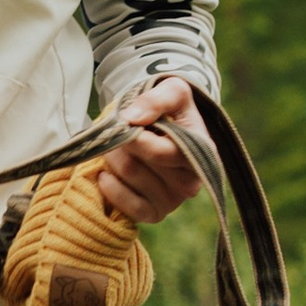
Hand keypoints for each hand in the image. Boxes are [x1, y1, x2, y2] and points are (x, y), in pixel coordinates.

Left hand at [95, 75, 203, 224]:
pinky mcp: (156, 214)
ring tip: (115, 147)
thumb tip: (131, 119)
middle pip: (135, 166)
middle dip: (118, 144)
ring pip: (127, 179)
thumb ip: (156, 99)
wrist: (170, 128)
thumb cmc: (172, 110)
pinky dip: (110, 188)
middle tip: (116, 132)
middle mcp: (190, 182)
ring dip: (111, 159)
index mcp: (200, 153)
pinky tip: (105, 174)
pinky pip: (127, 207)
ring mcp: (174, 201)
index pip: (158, 152)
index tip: (123, 121)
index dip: (133, 136)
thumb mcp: (172, 91)